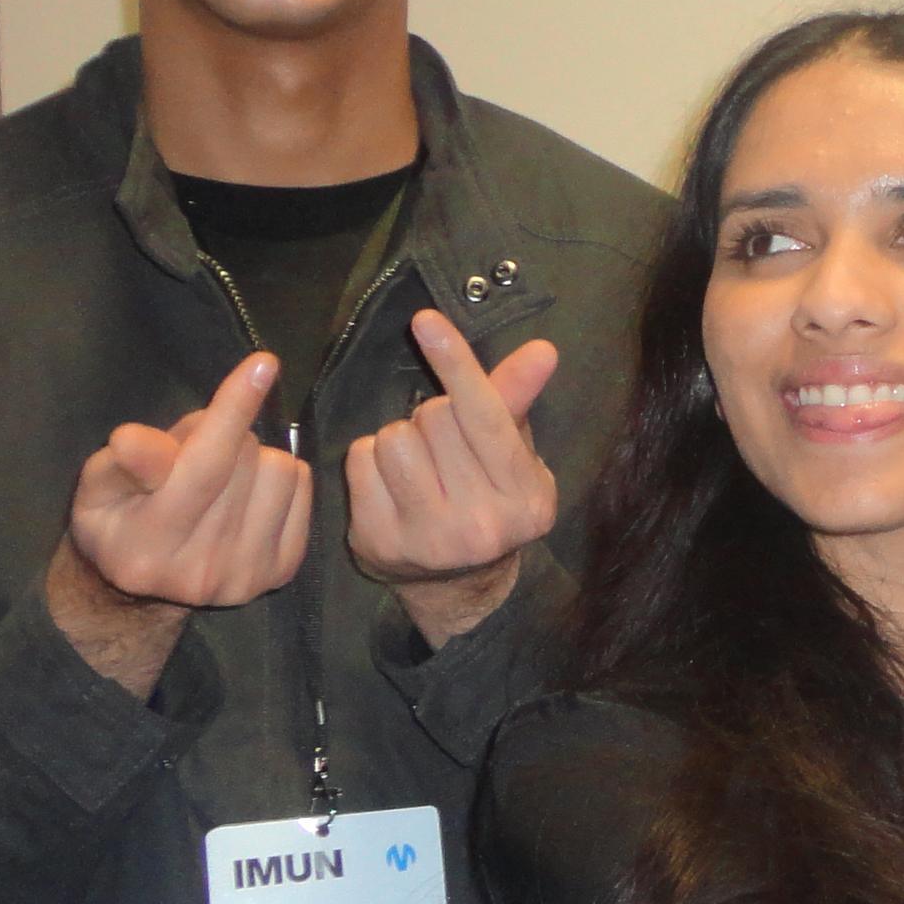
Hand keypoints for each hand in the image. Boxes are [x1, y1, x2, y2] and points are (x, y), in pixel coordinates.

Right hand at [60, 351, 312, 614]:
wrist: (142, 588)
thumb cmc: (115, 518)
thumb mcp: (97, 486)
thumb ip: (120, 463)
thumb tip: (137, 441)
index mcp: (147, 548)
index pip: (203, 468)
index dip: (232, 411)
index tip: (262, 364)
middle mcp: (201, 572)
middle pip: (244, 460)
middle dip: (223, 437)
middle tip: (194, 453)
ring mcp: (246, 577)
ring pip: (280, 471)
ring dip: (253, 459)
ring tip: (221, 477)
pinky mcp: (280, 572)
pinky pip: (302, 489)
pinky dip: (279, 479)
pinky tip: (248, 495)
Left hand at [345, 311, 559, 645]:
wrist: (460, 583)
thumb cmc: (489, 500)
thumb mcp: (513, 455)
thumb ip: (516, 401)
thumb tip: (542, 350)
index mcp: (525, 497)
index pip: (485, 415)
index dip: (456, 363)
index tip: (425, 320)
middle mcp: (483, 523)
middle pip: (433, 418)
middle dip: (432, 417)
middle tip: (443, 448)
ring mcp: (430, 538)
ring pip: (393, 438)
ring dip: (398, 438)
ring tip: (416, 466)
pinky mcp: (381, 543)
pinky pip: (361, 461)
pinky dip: (369, 460)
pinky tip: (389, 484)